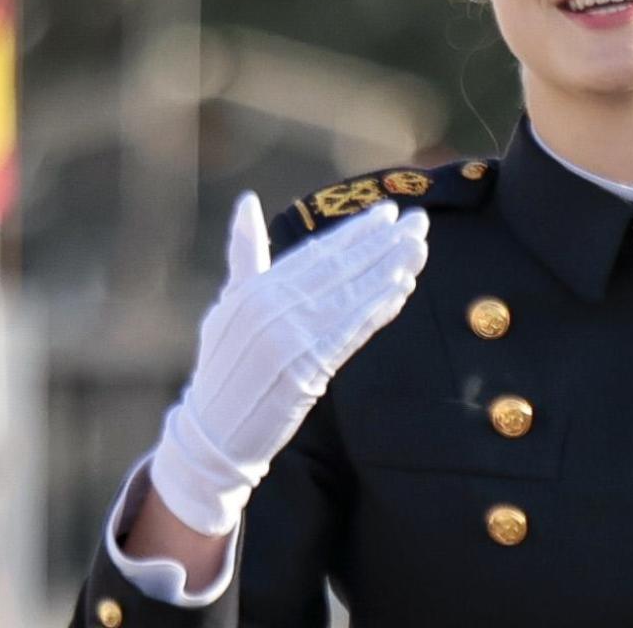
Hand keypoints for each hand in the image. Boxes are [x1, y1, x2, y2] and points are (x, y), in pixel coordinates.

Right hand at [148, 191, 428, 535]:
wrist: (213, 430)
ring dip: (390, 270)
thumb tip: (247, 201)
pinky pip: (351, 332)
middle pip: (340, 268)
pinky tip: (403, 289)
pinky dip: (378, 309)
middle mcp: (272, 308)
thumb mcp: (229, 302)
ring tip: (419, 249)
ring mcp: (289, 339)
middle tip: (419, 221)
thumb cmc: (224, 364)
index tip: (388, 212)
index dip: (355, 231)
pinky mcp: (306, 370)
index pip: (316, 252)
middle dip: (383, 243)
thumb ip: (245, 253)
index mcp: (256, 289)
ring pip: (350, 296)